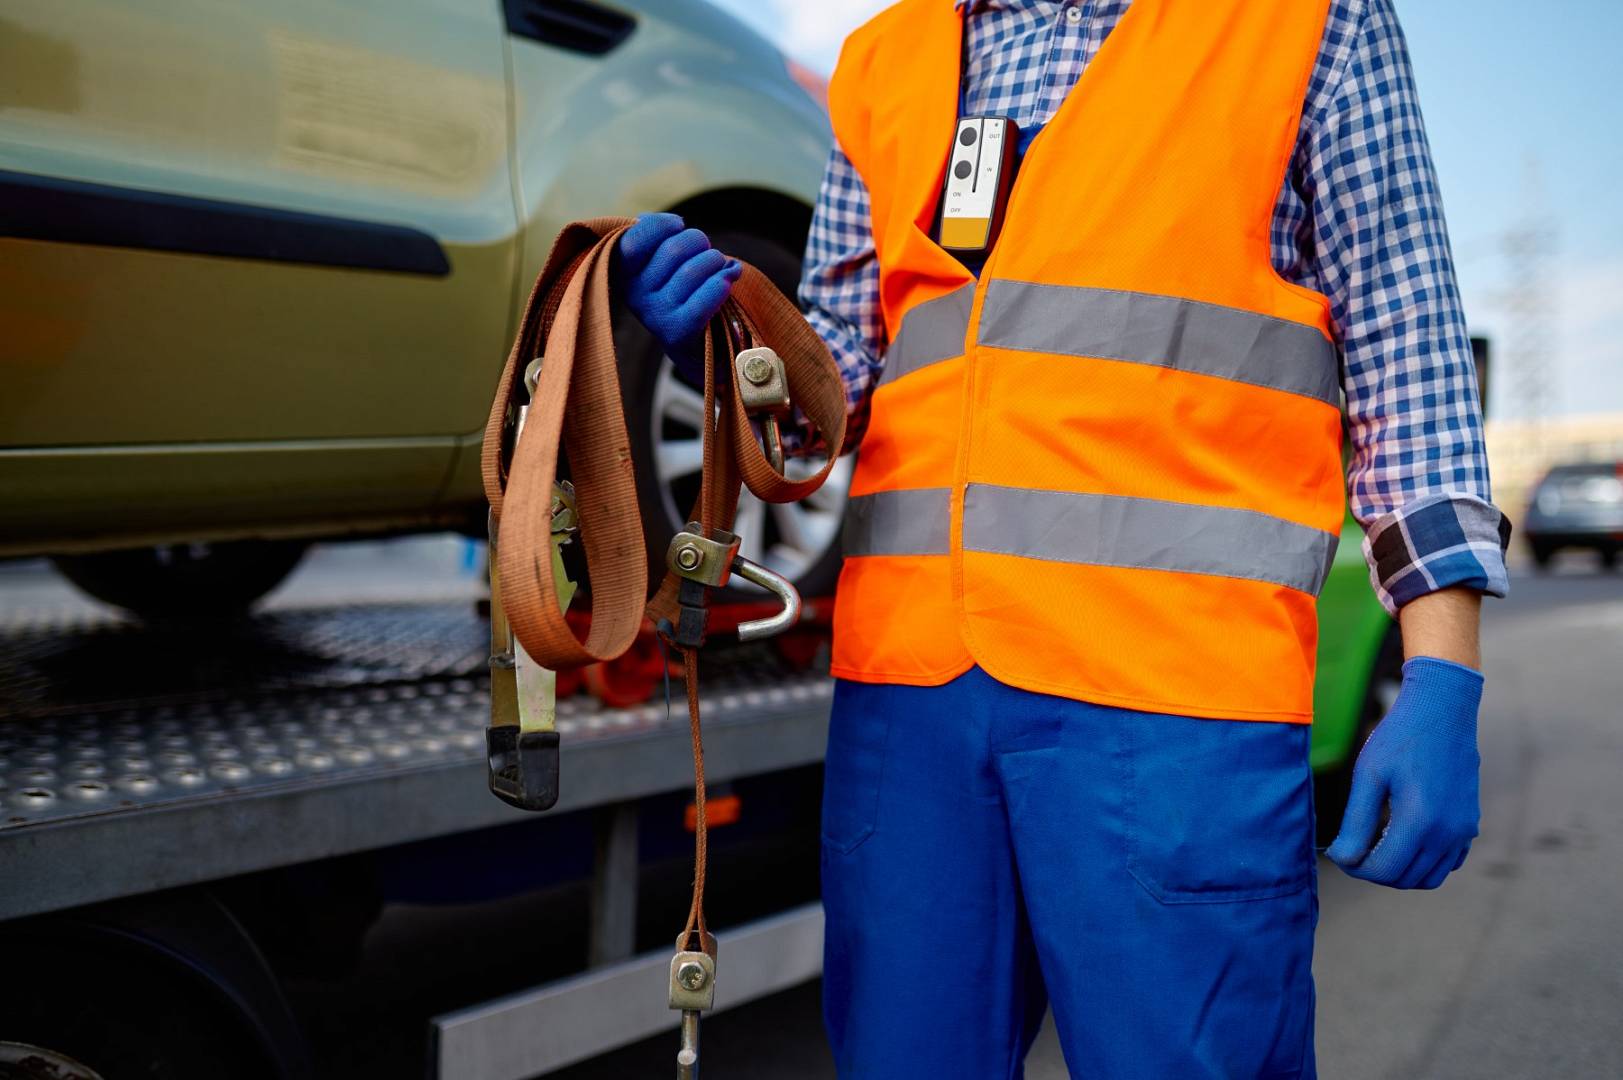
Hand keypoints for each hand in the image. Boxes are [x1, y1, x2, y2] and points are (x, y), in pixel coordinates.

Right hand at [616, 213, 741, 384]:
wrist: (693, 342)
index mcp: (623, 274)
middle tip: (705, 251)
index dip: (663, 225)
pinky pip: (708, 295)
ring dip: (716, 261)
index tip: (678, 226)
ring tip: (719, 267)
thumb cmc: (678, 287)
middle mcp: (634, 296)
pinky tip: (730, 277)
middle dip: (698, 242)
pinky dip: (724, 281)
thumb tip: (654, 220)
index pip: (635, 238)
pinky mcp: (680, 332)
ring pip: (695, 269)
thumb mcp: (657, 259)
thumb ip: (650, 234)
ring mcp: (655, 316)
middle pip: (674, 250)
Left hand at [1326, 657, 1482, 888]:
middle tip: (1353, 849)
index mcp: (1420, 821)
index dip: (1356, 869)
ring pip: (1429, 877)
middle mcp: (1448, 833)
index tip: (1340, 854)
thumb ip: (1356, 823)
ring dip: (1400, 871)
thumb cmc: (1400, 738)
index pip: (1385, 870)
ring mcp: (1464, 831)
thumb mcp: (1369, 776)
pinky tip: (1403, 840)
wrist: (1443, 711)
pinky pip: (1448, 863)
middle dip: (1375, 871)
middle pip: (1406, 879)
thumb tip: (1342, 858)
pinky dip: (1424, 863)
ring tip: (1376, 847)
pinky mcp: (1470, 824)